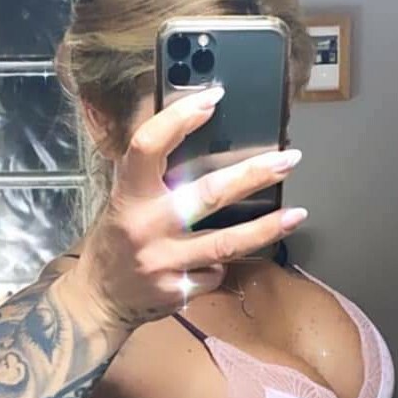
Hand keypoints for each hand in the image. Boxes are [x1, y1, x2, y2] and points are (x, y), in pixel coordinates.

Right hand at [70, 86, 307, 330]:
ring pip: (225, 242)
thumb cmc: (117, 242)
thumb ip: (152, 176)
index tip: (214, 98)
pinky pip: (215, 271)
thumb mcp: (122, 202)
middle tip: (288, 160)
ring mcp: (164, 262)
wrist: (101, 300)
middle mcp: (146, 227)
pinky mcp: (178, 290)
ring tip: (296, 214)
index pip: (148, 146)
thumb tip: (195, 134)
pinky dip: (222, 263)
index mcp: (128, 195)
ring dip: (265, 228)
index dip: (179, 118)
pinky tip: (219, 260)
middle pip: (207, 193)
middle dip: (253, 174)